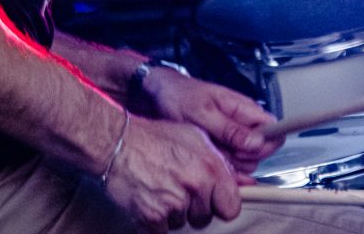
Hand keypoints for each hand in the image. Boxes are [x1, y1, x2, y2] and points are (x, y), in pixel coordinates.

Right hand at [105, 116, 240, 232]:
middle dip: (196, 207)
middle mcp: (194, 187)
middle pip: (205, 217)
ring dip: (175, 212)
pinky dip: (156, 220)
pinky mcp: (151, 216)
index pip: (231, 207)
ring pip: (182, 223)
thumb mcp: (197, 139)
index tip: (215, 200)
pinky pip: (161, 230)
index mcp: (209, 168)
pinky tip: (151, 198)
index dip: (222, 204)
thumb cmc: (156, 138)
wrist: (119, 144)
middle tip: (181, 188)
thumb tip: (244, 183)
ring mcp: (173, 203)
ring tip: (163, 188)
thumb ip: (221, 164)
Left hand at [141, 69, 283, 178]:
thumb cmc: (178, 97)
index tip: (245, 150)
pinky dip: (219, 167)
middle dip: (241, 157)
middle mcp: (243, 123)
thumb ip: (229, 128)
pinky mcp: (220, 147)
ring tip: (206, 151)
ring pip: (246, 161)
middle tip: (218, 150)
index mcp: (244, 108)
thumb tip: (257, 141)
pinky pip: (230, 164)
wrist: (156, 97)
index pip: (274, 129)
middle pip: (260, 151)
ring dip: (228, 163)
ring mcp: (232, 136)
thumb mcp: (202, 112)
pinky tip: (204, 159)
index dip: (265, 144)